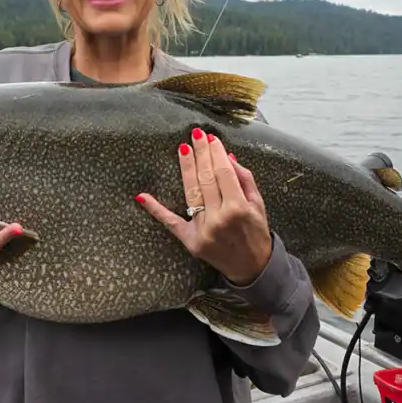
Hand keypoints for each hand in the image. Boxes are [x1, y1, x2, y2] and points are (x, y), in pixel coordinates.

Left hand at [136, 127, 272, 285]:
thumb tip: (228, 157)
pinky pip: (171, 223)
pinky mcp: (190, 241)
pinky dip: (156, 210)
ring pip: (191, 193)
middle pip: (205, 179)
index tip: (210, 138)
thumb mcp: (258, 205)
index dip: (215, 153)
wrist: (252, 267)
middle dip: (201, 154)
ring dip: (186, 169)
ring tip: (183, 149)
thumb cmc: (256, 232)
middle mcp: (219, 218)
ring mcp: (202, 230)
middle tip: (195, 135)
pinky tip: (143, 196)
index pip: (223, 173)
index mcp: (238, 208)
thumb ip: (244, 179)